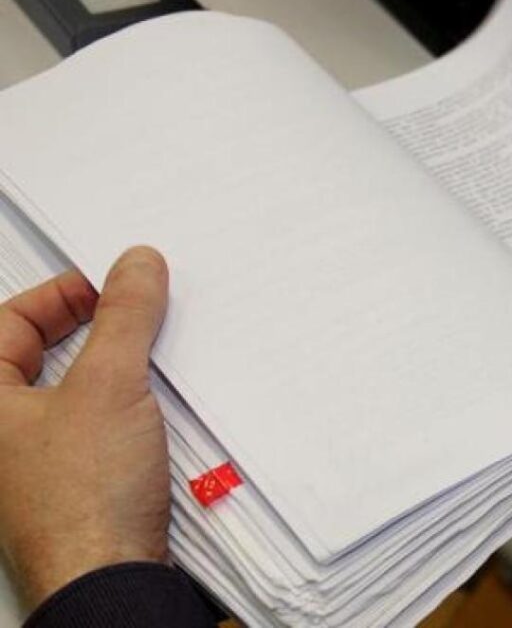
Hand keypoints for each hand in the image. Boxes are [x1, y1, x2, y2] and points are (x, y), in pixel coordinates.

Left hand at [0, 247, 169, 609]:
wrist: (109, 581)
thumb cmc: (82, 505)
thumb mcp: (108, 385)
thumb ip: (124, 317)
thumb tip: (135, 269)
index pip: (10, 321)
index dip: (64, 292)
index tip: (112, 283)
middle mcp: (2, 434)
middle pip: (43, 354)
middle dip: (96, 329)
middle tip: (134, 313)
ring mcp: (35, 462)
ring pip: (76, 390)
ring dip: (118, 369)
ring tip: (152, 359)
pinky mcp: (75, 483)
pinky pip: (99, 425)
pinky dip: (128, 408)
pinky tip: (158, 410)